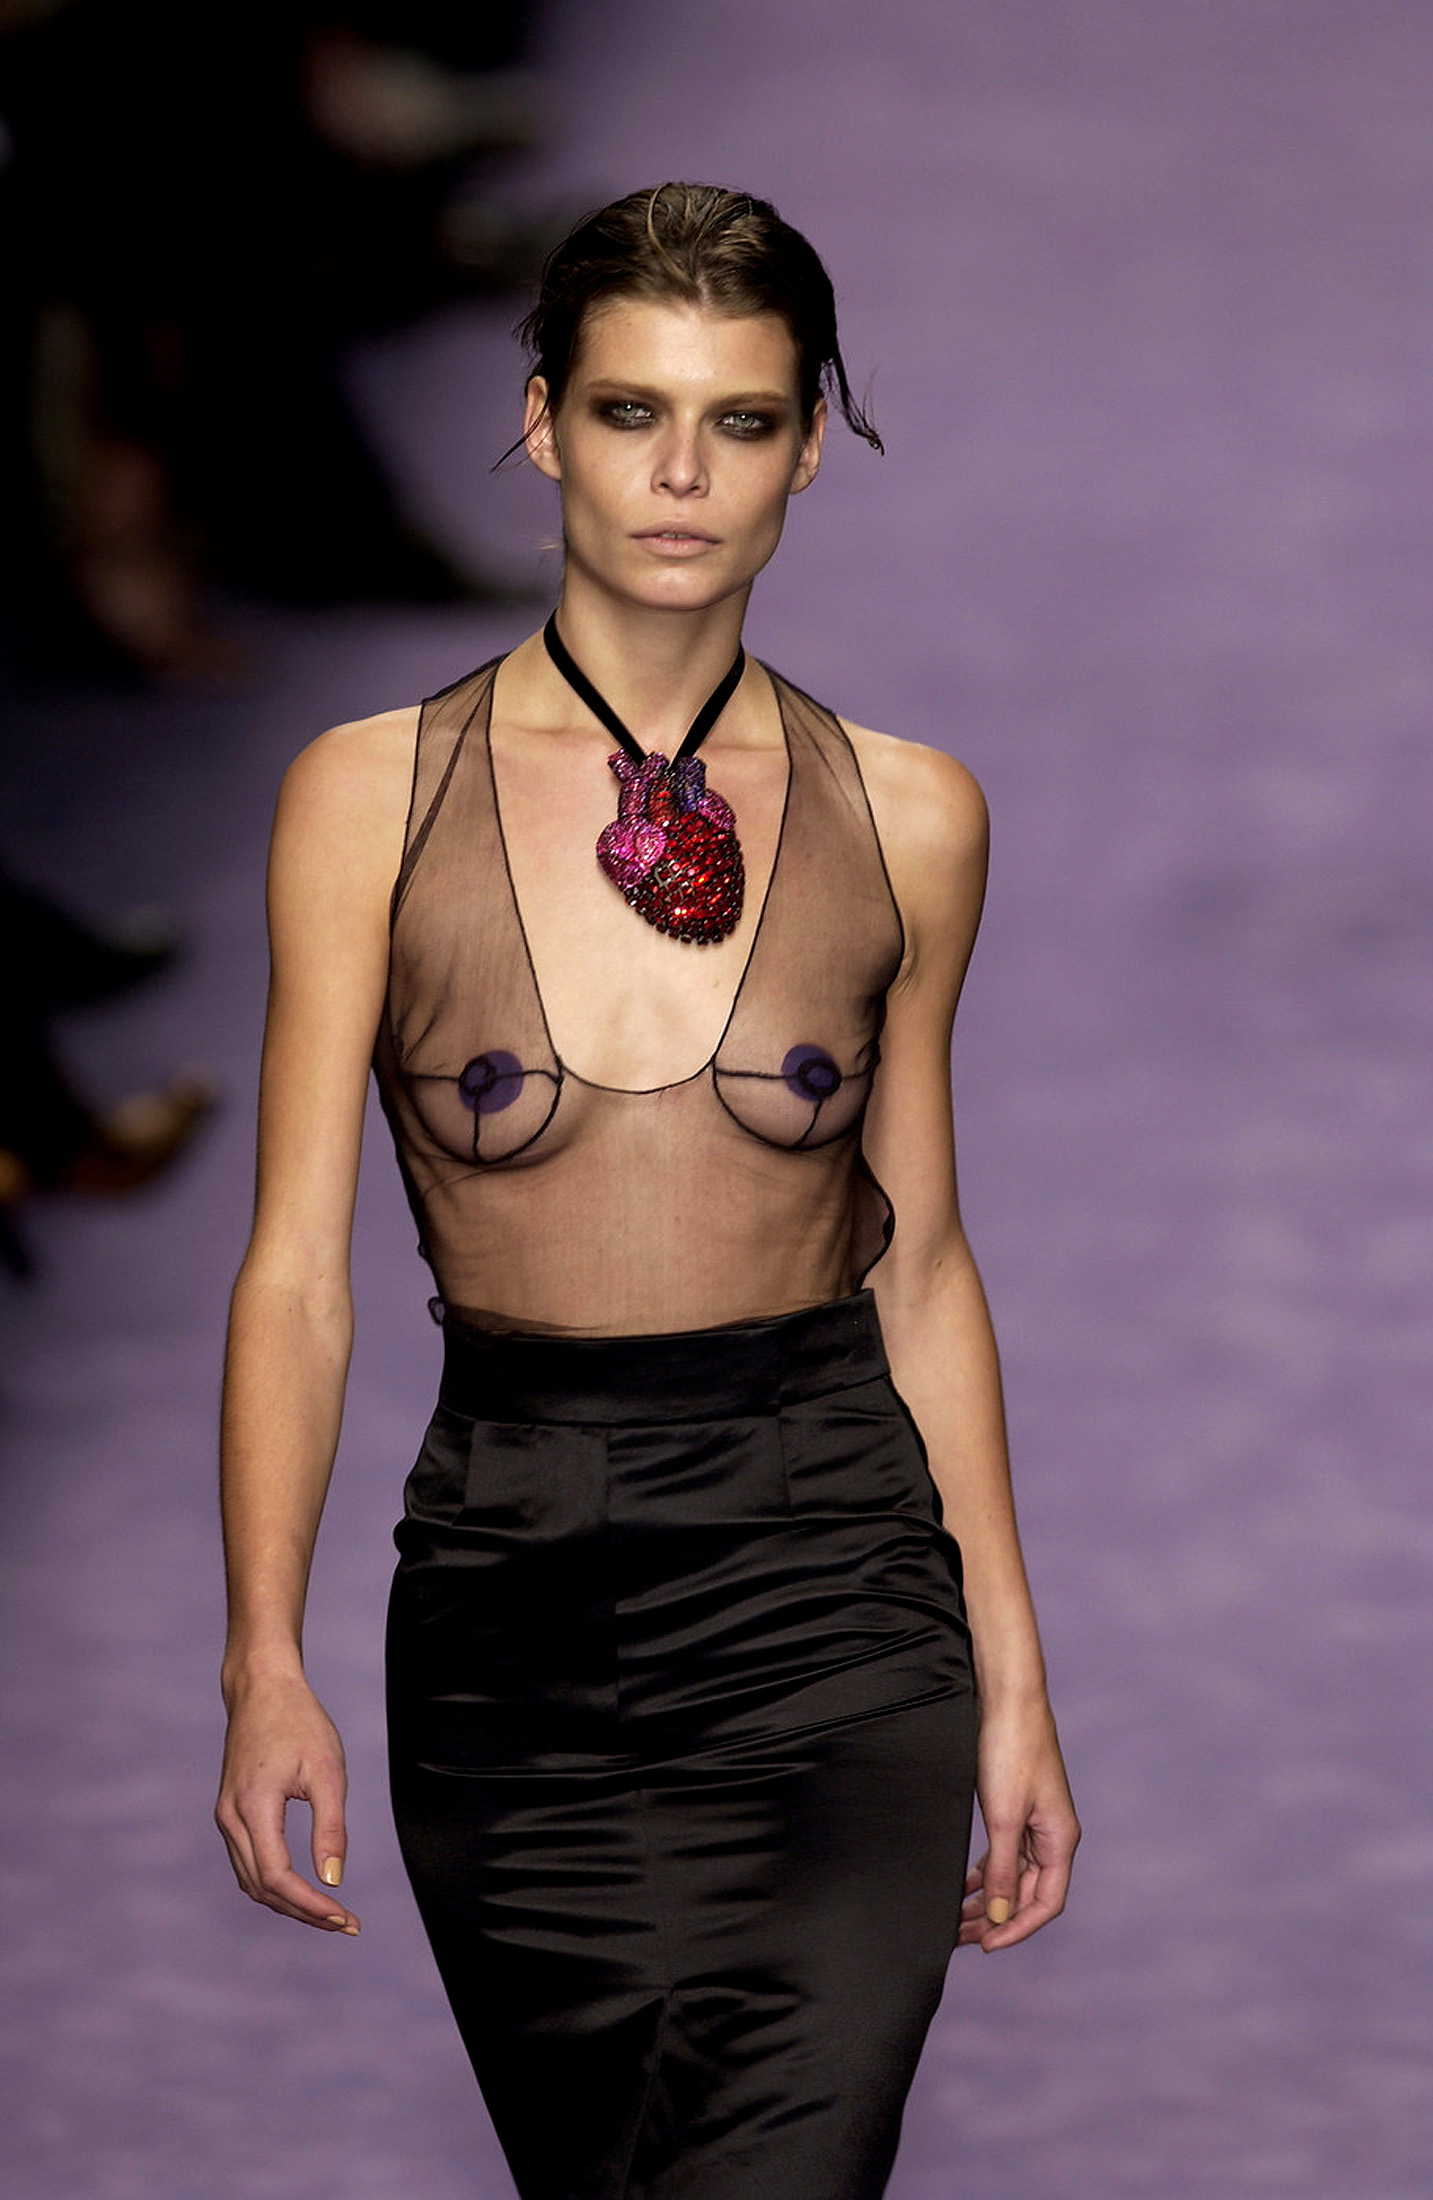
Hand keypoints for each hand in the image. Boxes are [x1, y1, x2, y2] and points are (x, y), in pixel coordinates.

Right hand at [215, 1670, 359, 1933]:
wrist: (262, 1688)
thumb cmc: (300, 1722)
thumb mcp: (327, 1770)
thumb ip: (331, 1826)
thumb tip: (333, 1880)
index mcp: (253, 1808)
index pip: (278, 1878)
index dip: (311, 1905)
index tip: (344, 1917)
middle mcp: (231, 1818)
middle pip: (262, 1888)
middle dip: (303, 1912)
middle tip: (345, 1924)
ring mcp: (226, 1816)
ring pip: (251, 1881)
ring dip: (288, 1903)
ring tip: (329, 1913)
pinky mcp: (230, 1812)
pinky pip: (248, 1863)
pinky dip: (274, 1884)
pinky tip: (303, 1888)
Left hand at [958, 1694, 1078, 1951]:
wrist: (1008, 1700)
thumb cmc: (1012, 1751)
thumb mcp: (1004, 1817)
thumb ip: (1002, 1868)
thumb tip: (1000, 1914)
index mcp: (1060, 1841)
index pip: (1046, 1904)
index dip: (1017, 1928)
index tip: (986, 1944)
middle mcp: (1052, 1837)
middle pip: (1027, 1893)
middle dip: (996, 1918)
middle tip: (959, 1936)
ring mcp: (1034, 1823)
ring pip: (1013, 1875)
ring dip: (988, 1898)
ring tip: (956, 1918)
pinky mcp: (1016, 1809)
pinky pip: (1003, 1854)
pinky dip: (985, 1872)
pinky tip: (963, 1884)